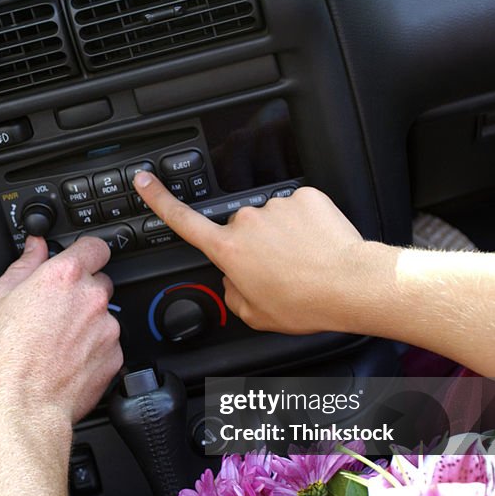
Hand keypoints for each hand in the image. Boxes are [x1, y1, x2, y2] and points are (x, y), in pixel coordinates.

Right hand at [0, 236, 122, 451]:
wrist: (21, 408)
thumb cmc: (3, 359)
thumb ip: (22, 266)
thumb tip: (34, 248)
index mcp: (63, 277)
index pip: (94, 246)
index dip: (85, 251)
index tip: (78, 258)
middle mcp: (91, 299)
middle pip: (99, 281)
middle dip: (81, 291)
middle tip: (54, 310)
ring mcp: (107, 329)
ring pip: (103, 315)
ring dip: (86, 322)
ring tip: (55, 342)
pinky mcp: (114, 357)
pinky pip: (107, 344)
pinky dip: (92, 348)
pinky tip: (66, 359)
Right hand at [133, 173, 370, 333]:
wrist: (349, 285)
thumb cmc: (305, 303)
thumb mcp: (256, 315)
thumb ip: (232, 295)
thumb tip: (232, 281)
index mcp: (228, 250)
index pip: (182, 220)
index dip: (159, 199)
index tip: (145, 180)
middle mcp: (247, 222)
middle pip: (239, 229)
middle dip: (253, 245)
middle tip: (279, 270)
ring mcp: (277, 206)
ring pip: (271, 219)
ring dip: (283, 236)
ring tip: (304, 260)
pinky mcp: (305, 196)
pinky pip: (298, 208)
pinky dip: (306, 225)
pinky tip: (317, 244)